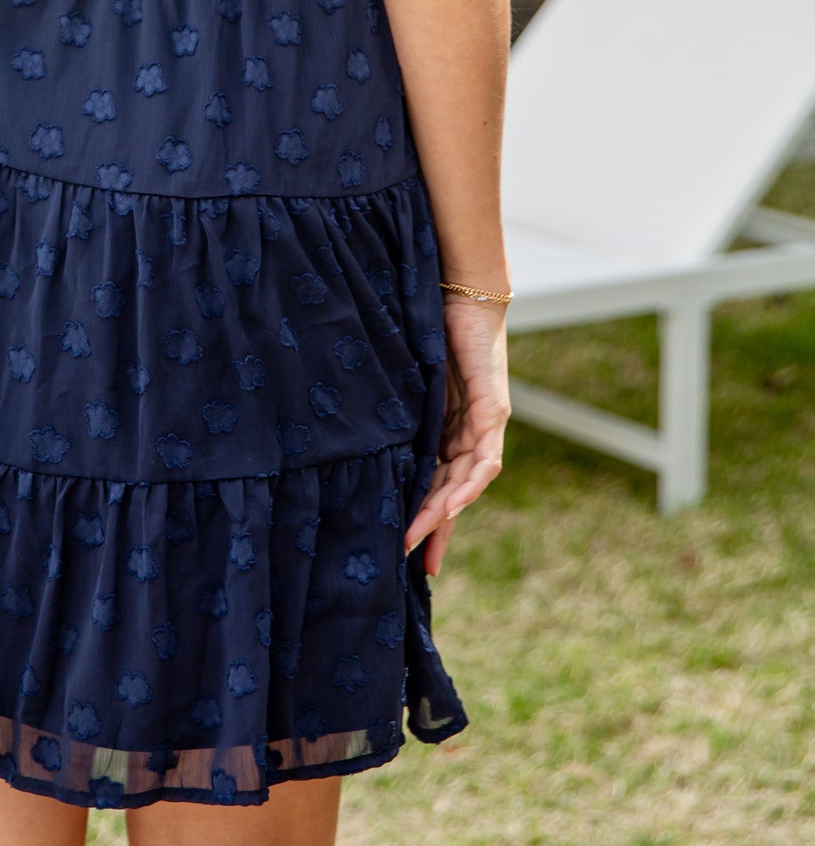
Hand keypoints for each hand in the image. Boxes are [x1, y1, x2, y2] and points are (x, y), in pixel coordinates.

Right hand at [403, 298, 509, 575]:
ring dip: (445, 512)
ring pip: (467, 481)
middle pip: (454, 489)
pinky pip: (483, 459)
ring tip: (418, 536)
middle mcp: (469, 429)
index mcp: (448, 423)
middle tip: (412, 560)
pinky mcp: (494, 409)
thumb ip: (395, 406)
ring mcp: (484, 422)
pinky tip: (452, 504)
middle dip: (434, 526)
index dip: (425, 512)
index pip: (437, 478)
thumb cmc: (426, 320)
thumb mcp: (404, 376)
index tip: (407, 545)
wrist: (457, 285)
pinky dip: (467, 484)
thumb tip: (351, 429)